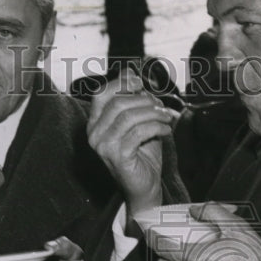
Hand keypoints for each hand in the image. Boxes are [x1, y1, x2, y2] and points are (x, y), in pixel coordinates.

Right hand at [87, 70, 176, 214]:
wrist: (145, 186)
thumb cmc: (142, 154)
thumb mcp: (137, 122)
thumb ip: (133, 101)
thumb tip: (131, 74)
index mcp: (95, 123)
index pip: (101, 93)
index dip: (121, 84)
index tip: (141, 84)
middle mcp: (94, 134)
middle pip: (117, 103)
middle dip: (144, 100)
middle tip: (161, 106)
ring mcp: (103, 146)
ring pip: (128, 117)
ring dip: (153, 113)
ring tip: (166, 117)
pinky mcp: (117, 157)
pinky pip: (138, 133)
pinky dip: (156, 127)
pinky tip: (166, 130)